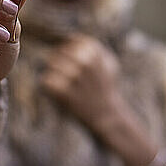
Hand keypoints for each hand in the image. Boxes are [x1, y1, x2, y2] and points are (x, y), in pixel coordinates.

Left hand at [41, 34, 165, 165]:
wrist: (118, 126)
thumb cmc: (113, 99)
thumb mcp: (108, 68)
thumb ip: (92, 51)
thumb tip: (69, 39)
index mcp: (97, 52)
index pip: (70, 42)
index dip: (68, 54)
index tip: (74, 66)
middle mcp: (86, 60)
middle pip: (56, 54)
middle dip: (59, 66)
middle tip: (69, 82)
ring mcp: (76, 76)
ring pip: (49, 67)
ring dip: (54, 79)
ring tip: (67, 91)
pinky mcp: (66, 93)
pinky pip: (46, 83)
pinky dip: (50, 91)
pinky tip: (62, 100)